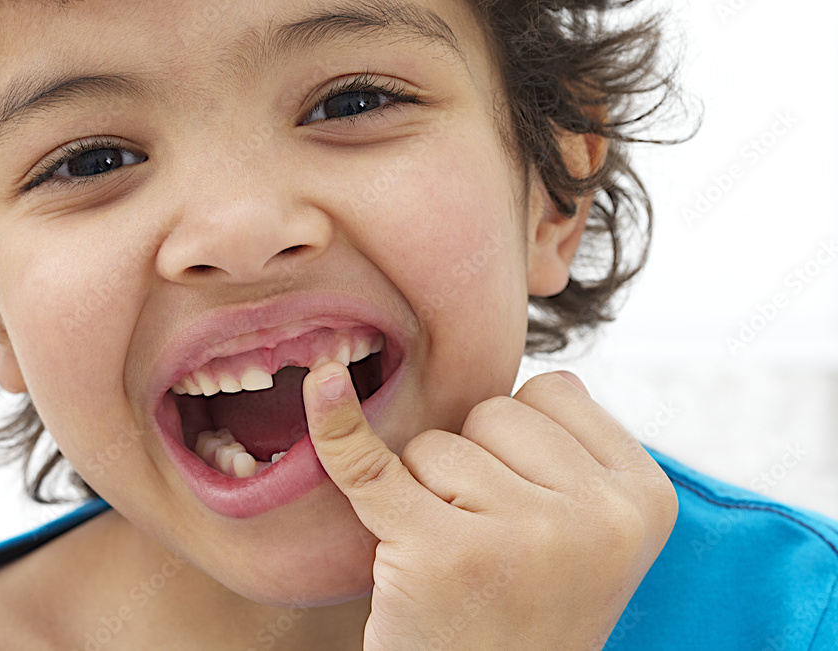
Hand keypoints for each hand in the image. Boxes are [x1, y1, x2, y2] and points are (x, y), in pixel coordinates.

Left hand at [303, 364, 677, 649]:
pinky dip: (338, 430)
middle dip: (474, 468)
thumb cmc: (529, 608)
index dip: (522, 444)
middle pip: (492, 412)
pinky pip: (372, 467)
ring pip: (436, 444)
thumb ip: (570, 448)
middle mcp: (598, 516)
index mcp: (645, 497)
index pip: (553, 392)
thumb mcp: (589, 532)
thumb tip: (530, 359)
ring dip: (429, 497)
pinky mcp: (440, 554)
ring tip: (461, 566)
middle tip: (494, 550)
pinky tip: (323, 386)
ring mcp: (522, 534)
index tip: (531, 512)